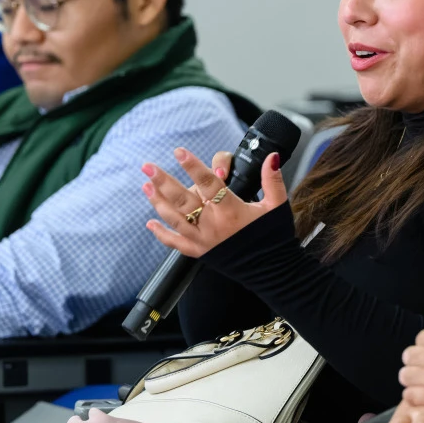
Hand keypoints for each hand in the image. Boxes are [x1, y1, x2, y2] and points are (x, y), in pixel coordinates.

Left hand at [141, 148, 285, 257]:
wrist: (272, 271)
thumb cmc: (274, 237)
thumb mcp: (277, 206)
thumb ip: (272, 180)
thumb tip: (272, 157)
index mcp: (231, 211)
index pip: (208, 183)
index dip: (193, 166)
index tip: (178, 151)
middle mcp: (212, 225)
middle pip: (183, 200)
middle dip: (164, 181)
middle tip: (148, 166)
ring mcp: (203, 240)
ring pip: (175, 218)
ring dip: (158, 202)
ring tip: (146, 186)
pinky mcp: (200, 253)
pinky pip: (176, 243)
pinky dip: (161, 234)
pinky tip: (149, 223)